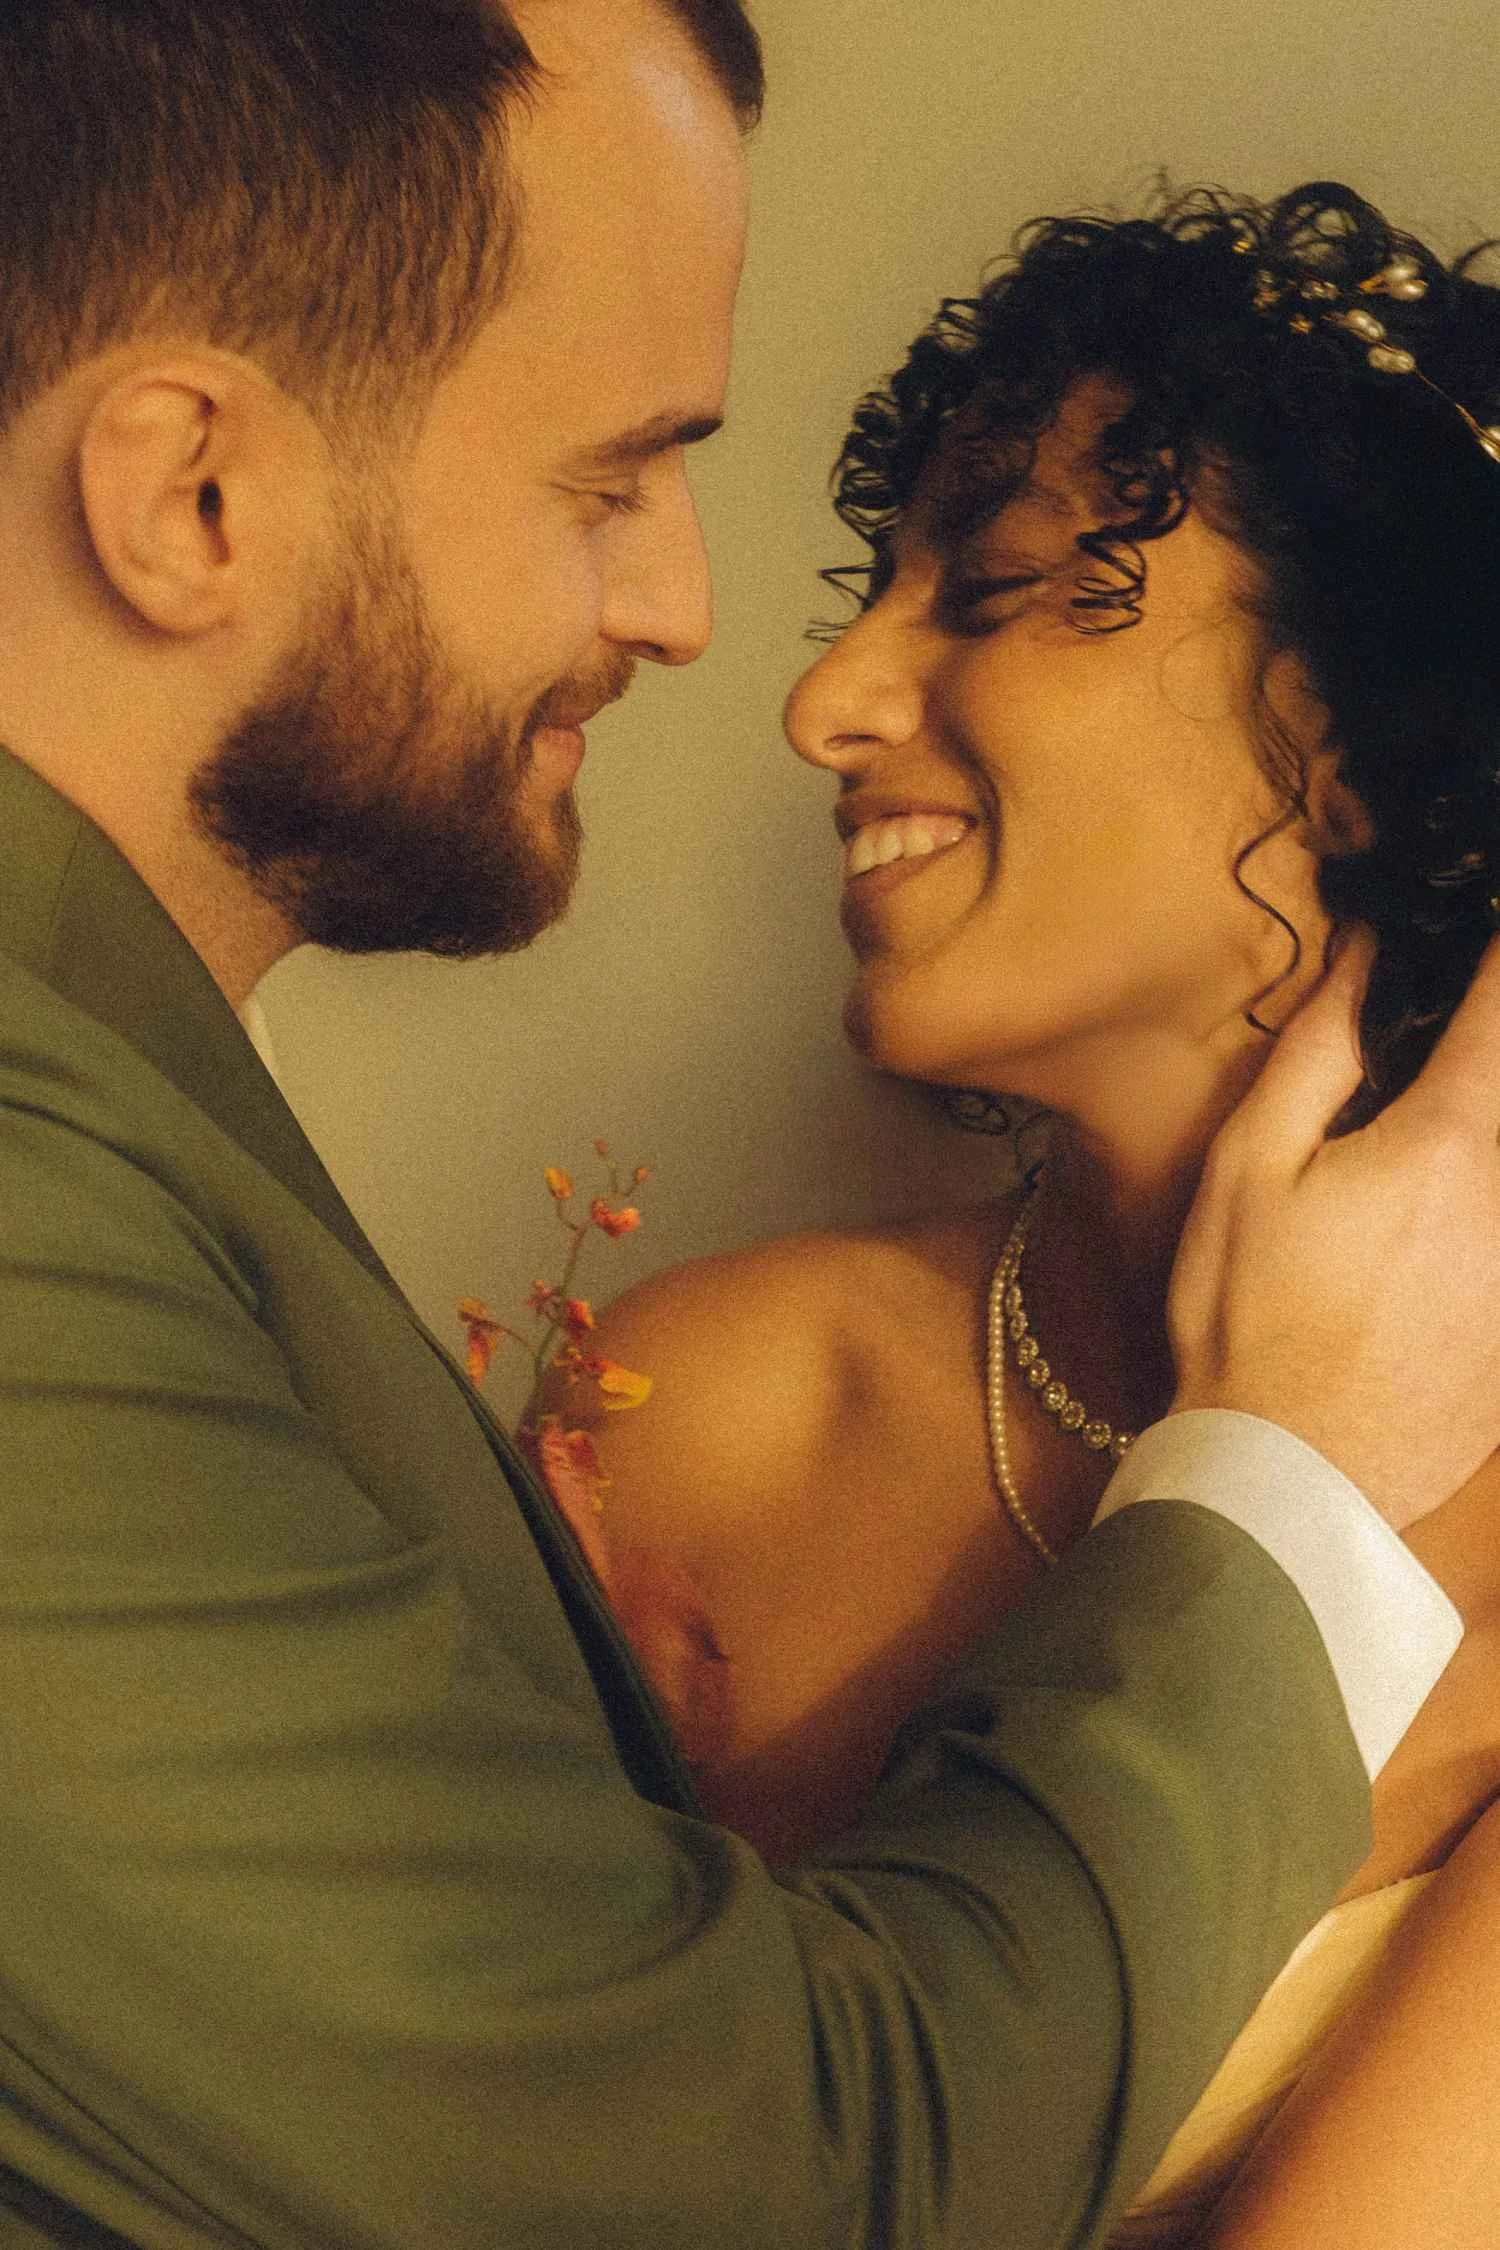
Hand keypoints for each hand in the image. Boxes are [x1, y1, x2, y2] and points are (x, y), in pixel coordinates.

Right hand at [1169, 928, 1499, 1530]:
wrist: (1288, 1480)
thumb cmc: (1248, 1317)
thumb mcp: (1249, 1168)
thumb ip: (1318, 1052)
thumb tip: (1367, 960)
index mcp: (1452, 1138)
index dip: (1496, 954)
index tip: (1486, 915)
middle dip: (1484, 1054)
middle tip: (1436, 1061)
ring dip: (1478, 1140)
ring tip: (1401, 1185)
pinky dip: (1479, 1221)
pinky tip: (1418, 1248)